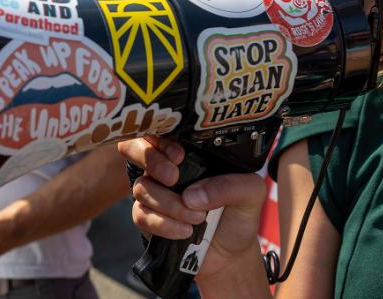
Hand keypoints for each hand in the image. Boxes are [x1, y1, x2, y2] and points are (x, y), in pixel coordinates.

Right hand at [117, 137, 266, 284]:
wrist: (232, 253)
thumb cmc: (239, 214)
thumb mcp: (251, 193)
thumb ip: (230, 185)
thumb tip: (191, 196)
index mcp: (188, 151)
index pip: (159, 130)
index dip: (161, 139)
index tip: (180, 156)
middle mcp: (166, 167)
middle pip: (132, 147)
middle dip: (150, 159)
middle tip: (173, 177)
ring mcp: (154, 192)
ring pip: (141, 187)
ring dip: (169, 204)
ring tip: (198, 217)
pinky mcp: (148, 219)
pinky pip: (141, 216)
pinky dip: (163, 224)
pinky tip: (185, 231)